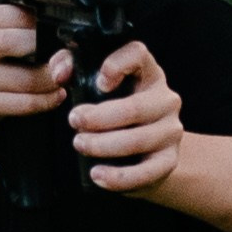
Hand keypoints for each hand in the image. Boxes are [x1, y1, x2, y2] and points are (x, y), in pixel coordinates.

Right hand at [0, 3, 71, 136]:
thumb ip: (15, 26)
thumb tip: (59, 27)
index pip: (15, 14)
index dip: (43, 23)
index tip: (61, 31)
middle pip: (18, 44)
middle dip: (49, 51)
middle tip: (67, 56)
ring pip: (26, 79)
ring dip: (53, 80)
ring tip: (64, 77)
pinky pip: (23, 103)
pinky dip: (46, 101)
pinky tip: (56, 95)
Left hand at [69, 38, 182, 192]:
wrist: (146, 152)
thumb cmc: (114, 113)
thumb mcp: (93, 85)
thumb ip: (71, 68)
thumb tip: (60, 74)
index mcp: (147, 73)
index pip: (139, 54)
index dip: (118, 64)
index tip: (98, 82)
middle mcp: (165, 99)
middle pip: (135, 107)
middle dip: (98, 117)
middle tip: (74, 122)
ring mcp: (171, 131)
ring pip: (138, 140)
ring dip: (104, 146)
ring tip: (80, 144)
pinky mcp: (168, 161)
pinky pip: (146, 172)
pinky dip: (119, 177)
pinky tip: (98, 174)